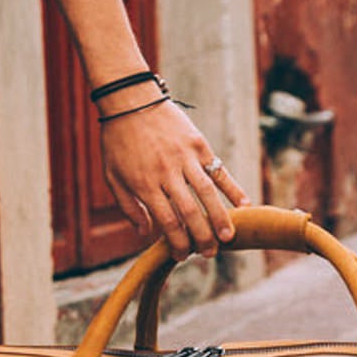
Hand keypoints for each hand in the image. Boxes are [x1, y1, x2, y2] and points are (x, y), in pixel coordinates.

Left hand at [100, 102, 251, 257]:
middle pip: (190, 213)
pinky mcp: (198, 144)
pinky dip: (232, 187)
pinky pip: (218, 169)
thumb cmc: (117, 141)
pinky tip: (244, 204)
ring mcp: (184, 158)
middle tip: (209, 254)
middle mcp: (166, 174)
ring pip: (207, 194)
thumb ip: (128, 207)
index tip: (183, 256)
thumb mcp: (112, 176)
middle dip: (202, 238)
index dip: (178, 243)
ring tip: (228, 238)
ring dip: (220, 218)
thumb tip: (145, 234)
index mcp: (144, 184)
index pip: (167, 222)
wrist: (129, 100)